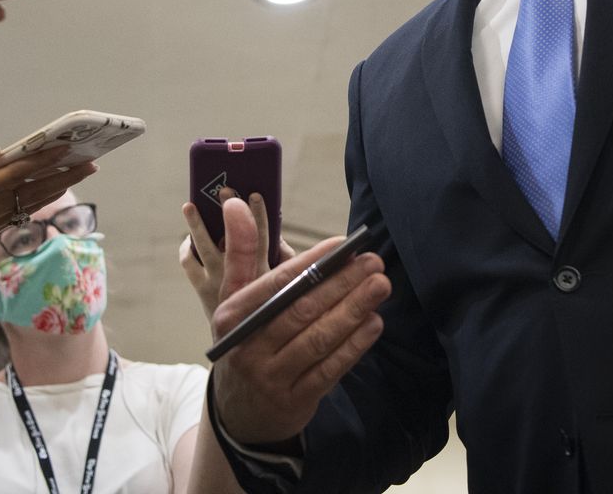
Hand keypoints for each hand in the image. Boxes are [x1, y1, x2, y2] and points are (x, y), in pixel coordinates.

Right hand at [0, 144, 98, 256]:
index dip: (47, 159)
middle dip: (67, 175)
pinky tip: (52, 187)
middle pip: (36, 190)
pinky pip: (22, 210)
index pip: (21, 172)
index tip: (69, 147)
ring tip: (80, 172)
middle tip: (93, 162)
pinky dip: (40, 197)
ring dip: (59, 187)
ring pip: (33, 202)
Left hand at [177, 193, 294, 324]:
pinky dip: (187, 249)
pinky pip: (188, 264)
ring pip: (202, 248)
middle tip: (223, 191)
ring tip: (189, 206)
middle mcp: (237, 276)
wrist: (242, 346)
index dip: (259, 215)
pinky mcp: (200, 289)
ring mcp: (216, 283)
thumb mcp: (283, 284)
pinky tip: (188, 238)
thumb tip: (277, 236)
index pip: (261, 238)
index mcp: (261, 273)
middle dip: (227, 211)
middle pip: (230, 236)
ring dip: (195, 225)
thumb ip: (284, 259)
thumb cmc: (266, 307)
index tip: (255, 194)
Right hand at [209, 197, 388, 445]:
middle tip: (373, 262)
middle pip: (301, 310)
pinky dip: (354, 345)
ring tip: (380, 285)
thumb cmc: (246, 341)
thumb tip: (235, 202)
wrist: (239, 412)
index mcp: (232, 316)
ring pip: (318, 339)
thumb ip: (240, 252)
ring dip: (353, 310)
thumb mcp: (233, 302)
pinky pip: (329, 369)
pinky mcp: (295, 401)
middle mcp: (248, 348)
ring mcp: (271, 378)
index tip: (342, 244)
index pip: (276, 284)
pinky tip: (374, 323)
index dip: (312, 262)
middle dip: (342, 283)